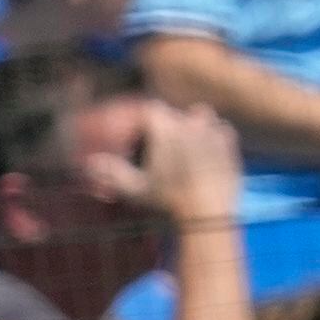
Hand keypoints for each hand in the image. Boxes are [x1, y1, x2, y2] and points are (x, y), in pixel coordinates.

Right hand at [115, 98, 243, 222]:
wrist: (208, 210)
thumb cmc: (168, 198)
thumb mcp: (135, 188)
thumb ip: (113, 172)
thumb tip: (89, 162)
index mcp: (165, 129)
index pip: (151, 109)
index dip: (145, 121)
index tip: (142, 136)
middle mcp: (190, 123)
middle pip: (177, 114)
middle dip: (170, 126)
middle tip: (164, 148)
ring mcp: (213, 131)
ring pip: (202, 116)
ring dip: (195, 125)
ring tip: (189, 145)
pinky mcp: (230, 143)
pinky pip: (222, 129)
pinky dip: (215, 136)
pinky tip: (208, 152)